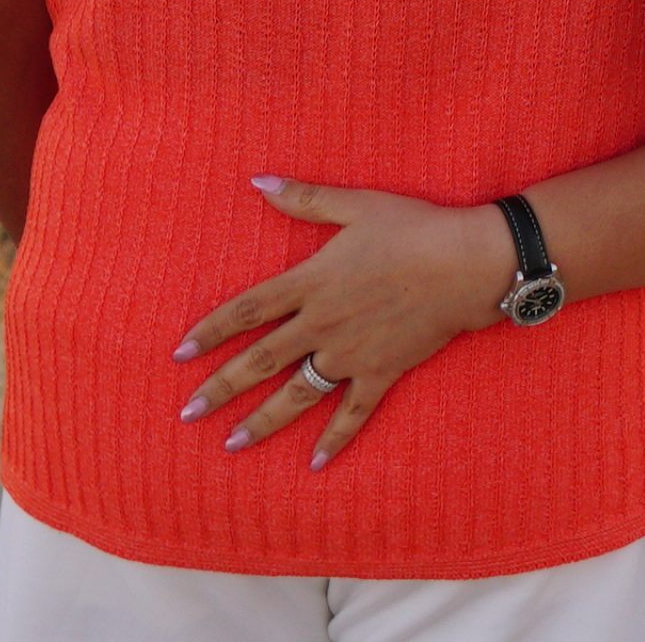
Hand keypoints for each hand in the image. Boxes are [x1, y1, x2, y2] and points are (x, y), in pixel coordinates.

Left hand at [174, 178, 515, 465]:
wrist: (465, 264)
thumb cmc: (413, 227)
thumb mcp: (357, 205)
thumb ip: (305, 198)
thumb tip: (257, 181)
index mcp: (312, 282)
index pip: (248, 310)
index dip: (211, 330)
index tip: (179, 353)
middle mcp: (322, 325)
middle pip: (260, 361)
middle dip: (220, 388)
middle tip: (188, 413)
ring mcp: (350, 354)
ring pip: (295, 395)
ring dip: (260, 421)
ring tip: (230, 443)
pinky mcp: (380, 372)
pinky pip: (351, 413)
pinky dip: (333, 439)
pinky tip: (314, 463)